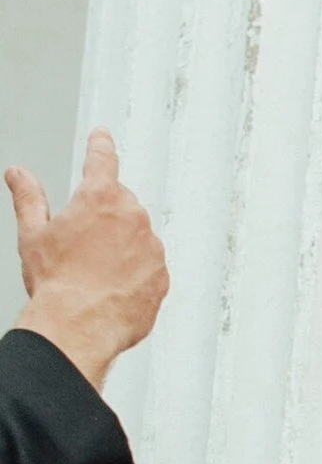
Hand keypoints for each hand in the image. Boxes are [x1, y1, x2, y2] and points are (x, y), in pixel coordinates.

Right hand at [6, 130, 167, 387]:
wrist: (79, 327)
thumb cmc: (56, 284)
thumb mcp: (33, 234)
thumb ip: (28, 198)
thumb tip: (17, 174)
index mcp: (99, 197)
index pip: (101, 158)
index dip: (100, 145)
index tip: (102, 136)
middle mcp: (132, 217)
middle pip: (121, 203)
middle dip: (105, 217)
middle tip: (82, 245)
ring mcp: (152, 249)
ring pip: (138, 237)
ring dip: (122, 246)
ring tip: (95, 272)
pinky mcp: (162, 278)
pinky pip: (150, 268)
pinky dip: (135, 273)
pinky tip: (111, 288)